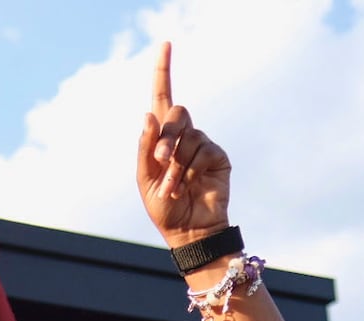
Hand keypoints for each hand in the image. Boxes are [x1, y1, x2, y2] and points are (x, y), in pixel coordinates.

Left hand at [136, 42, 230, 247]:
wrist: (187, 232)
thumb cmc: (164, 209)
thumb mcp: (145, 180)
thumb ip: (145, 148)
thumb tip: (148, 114)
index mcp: (160, 139)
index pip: (161, 98)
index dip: (163, 71)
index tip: (165, 44)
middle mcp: (182, 137)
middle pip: (176, 113)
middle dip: (165, 136)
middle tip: (160, 161)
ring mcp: (201, 145)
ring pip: (188, 134)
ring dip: (175, 163)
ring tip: (172, 187)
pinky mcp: (217, 156)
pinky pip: (202, 149)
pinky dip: (189, 168)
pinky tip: (186, 186)